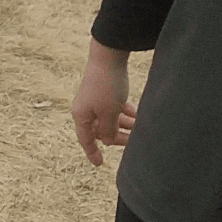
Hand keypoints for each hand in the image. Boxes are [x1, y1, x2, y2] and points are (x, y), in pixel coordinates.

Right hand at [72, 39, 135, 165]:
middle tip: (133, 143)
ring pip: (109, 119)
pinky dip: (124, 114)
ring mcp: (95, 100)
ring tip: (140, 128)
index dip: (93, 153)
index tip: (99, 164)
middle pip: (100, 130)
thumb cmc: (106, 87)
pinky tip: (137, 115)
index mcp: (81, 116)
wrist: (108, 57)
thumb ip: (107, 130)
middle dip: (117, 137)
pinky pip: (114, 108)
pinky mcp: (105, 91)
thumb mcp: (109, 113)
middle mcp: (86, 110)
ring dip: (124, 125)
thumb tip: (105, 140)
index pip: (86, 140)